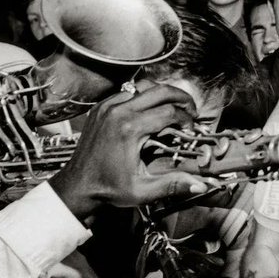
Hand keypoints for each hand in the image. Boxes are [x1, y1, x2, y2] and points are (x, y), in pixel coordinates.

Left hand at [48, 80, 205, 221]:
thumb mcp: (143, 190)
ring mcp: (107, 107)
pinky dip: (143, 97)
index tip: (192, 128)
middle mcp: (118, 111)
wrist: (78, 185)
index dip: (186, 119)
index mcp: (130, 128)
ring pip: (144, 86)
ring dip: (162, 95)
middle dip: (181, 98)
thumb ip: (173, 185)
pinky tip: (150, 112)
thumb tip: (200, 186)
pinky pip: (127, 92)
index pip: (169, 112)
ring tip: (173, 108)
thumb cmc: (107, 188)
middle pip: (160, 90)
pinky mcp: (101, 108)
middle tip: (191, 110)